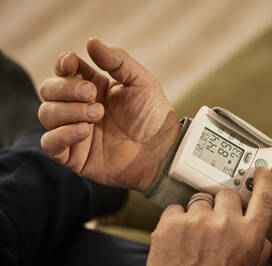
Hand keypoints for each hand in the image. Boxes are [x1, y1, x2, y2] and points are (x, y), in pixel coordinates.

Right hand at [38, 38, 179, 191]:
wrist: (161, 150)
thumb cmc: (153, 115)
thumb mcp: (141, 81)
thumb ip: (117, 60)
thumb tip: (91, 41)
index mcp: (92, 86)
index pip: (64, 70)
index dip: (63, 64)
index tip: (70, 63)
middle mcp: (78, 107)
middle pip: (49, 89)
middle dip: (67, 89)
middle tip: (92, 94)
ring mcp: (73, 131)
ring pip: (46, 114)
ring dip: (68, 110)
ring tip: (97, 114)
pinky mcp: (73, 155)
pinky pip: (49, 143)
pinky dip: (61, 134)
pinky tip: (84, 131)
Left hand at [139, 167, 271, 265]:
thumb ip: (259, 245)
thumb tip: (259, 226)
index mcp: (249, 236)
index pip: (264, 196)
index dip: (264, 180)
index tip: (260, 171)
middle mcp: (225, 224)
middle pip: (227, 194)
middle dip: (222, 205)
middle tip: (215, 223)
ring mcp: (196, 222)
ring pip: (200, 200)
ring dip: (198, 214)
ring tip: (194, 238)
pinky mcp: (171, 224)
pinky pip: (176, 208)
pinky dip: (176, 220)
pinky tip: (178, 239)